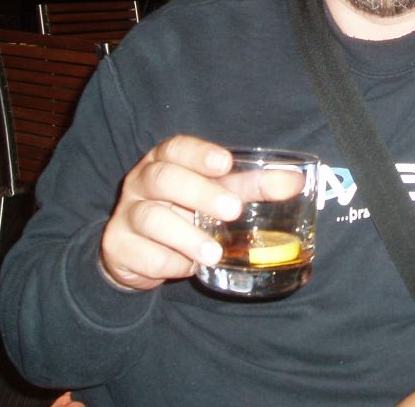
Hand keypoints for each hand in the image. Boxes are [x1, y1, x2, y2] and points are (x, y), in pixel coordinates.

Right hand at [99, 136, 301, 291]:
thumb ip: (251, 187)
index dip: (200, 153)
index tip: (225, 163)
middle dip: (200, 192)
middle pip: (164, 178)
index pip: (177, 147)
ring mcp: (127, 213)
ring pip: (152, 217)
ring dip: (186, 235)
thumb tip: (295, 182)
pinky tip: (187, 266)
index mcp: (165, 160)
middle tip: (232, 210)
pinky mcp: (118, 246)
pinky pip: (144, 254)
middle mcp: (142, 182)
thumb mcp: (214, 195)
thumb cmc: (185, 211)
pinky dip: (170, 262)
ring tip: (214, 251)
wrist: (139, 251)